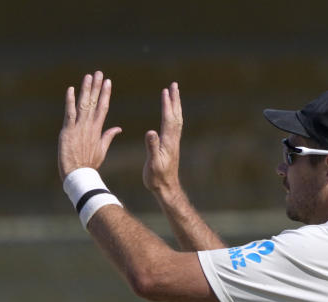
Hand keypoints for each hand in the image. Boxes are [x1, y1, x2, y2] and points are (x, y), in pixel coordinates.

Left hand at [58, 70, 121, 179]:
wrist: (79, 175)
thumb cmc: (89, 165)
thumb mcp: (102, 150)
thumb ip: (108, 136)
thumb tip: (118, 128)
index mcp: (98, 130)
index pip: (103, 107)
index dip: (105, 94)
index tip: (107, 82)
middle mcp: (89, 126)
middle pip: (94, 102)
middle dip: (96, 87)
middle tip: (98, 73)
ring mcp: (78, 128)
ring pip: (83, 105)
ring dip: (86, 90)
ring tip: (88, 76)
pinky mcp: (68, 131)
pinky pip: (69, 113)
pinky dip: (70, 101)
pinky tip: (71, 89)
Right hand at [143, 82, 183, 197]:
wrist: (166, 188)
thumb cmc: (157, 177)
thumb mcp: (152, 163)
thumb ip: (152, 146)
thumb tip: (151, 131)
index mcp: (168, 142)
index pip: (168, 119)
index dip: (167, 104)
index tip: (166, 91)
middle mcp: (173, 140)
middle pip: (176, 116)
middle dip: (175, 100)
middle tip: (174, 85)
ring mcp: (173, 143)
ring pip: (176, 120)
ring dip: (175, 106)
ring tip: (173, 94)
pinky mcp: (171, 146)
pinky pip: (174, 126)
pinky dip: (173, 116)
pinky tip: (171, 114)